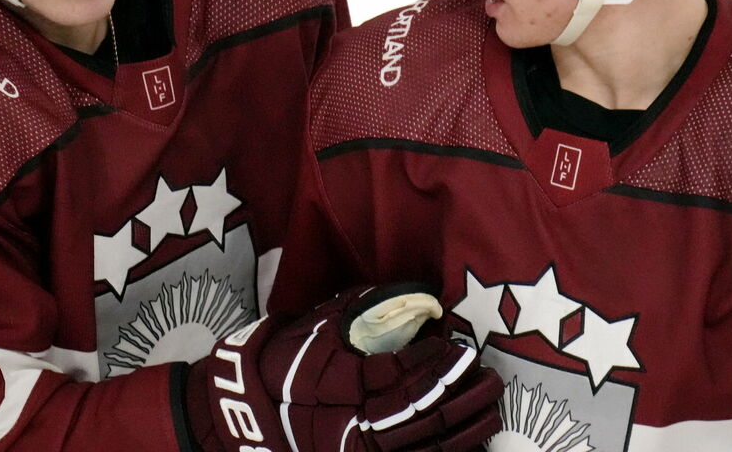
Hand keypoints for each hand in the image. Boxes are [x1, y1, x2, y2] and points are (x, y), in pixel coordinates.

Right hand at [203, 284, 501, 451]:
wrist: (241, 408)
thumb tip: (416, 295)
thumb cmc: (282, 357)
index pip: (406, 374)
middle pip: (423, 414)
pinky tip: (468, 442)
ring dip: (464, 429)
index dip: (440, 363)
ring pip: (425, 448)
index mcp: (345, 384)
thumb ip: (366, 309)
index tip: (463, 348)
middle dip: (463, 395)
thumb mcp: (320, 324)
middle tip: (491, 377)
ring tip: (490, 407)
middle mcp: (355, 424)